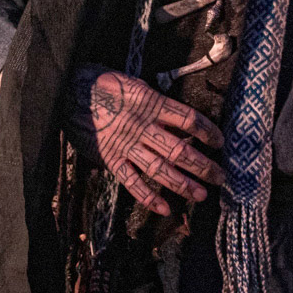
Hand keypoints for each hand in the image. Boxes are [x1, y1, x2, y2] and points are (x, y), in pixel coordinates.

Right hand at [69, 69, 225, 215]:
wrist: (71, 91)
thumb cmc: (106, 84)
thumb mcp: (137, 85)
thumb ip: (156, 104)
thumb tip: (178, 120)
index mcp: (152, 104)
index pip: (188, 119)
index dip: (207, 131)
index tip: (220, 142)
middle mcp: (143, 126)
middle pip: (180, 149)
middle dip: (203, 166)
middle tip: (220, 178)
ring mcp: (127, 144)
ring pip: (160, 168)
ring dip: (183, 184)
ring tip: (201, 195)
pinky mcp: (111, 158)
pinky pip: (132, 181)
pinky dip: (148, 196)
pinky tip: (165, 208)